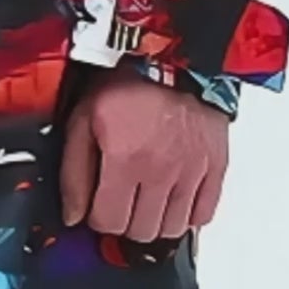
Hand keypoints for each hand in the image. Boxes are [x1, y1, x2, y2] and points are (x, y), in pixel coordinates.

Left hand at [60, 72, 228, 243]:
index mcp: (125, 158)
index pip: (109, 222)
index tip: (98, 204)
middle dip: (125, 221)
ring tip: (146, 200)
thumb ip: (74, 173)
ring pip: (173, 228)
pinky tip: (173, 198)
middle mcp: (162, 170)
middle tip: (122, 201)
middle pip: (142, 231)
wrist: (174, 57)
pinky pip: (204, 214)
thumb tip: (73, 215)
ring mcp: (193, 170)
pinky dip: (188, 214)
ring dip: (156, 221)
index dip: (97, 217)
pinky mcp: (216, 165)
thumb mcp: (82, 120)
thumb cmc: (126, 84)